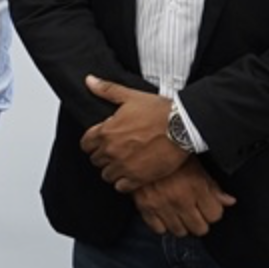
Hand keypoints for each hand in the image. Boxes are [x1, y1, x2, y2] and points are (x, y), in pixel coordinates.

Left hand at [80, 75, 187, 192]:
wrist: (183, 127)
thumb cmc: (160, 111)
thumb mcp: (130, 96)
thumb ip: (107, 90)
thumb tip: (89, 81)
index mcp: (106, 131)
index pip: (86, 144)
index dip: (92, 142)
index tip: (101, 141)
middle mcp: (111, 151)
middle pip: (96, 160)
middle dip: (103, 155)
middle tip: (116, 151)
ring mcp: (124, 166)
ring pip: (107, 175)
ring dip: (113, 170)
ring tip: (124, 163)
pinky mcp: (139, 178)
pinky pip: (121, 187)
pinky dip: (124, 182)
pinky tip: (132, 174)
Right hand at [130, 157, 235, 237]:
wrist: (140, 146)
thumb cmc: (170, 152)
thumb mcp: (196, 165)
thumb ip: (213, 186)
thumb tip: (229, 201)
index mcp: (196, 186)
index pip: (215, 215)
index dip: (213, 210)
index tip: (209, 206)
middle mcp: (180, 199)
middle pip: (199, 228)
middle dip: (200, 221)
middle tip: (195, 211)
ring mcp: (161, 205)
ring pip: (180, 232)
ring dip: (182, 224)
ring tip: (180, 212)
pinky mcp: (144, 207)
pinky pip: (159, 229)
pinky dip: (163, 224)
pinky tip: (165, 213)